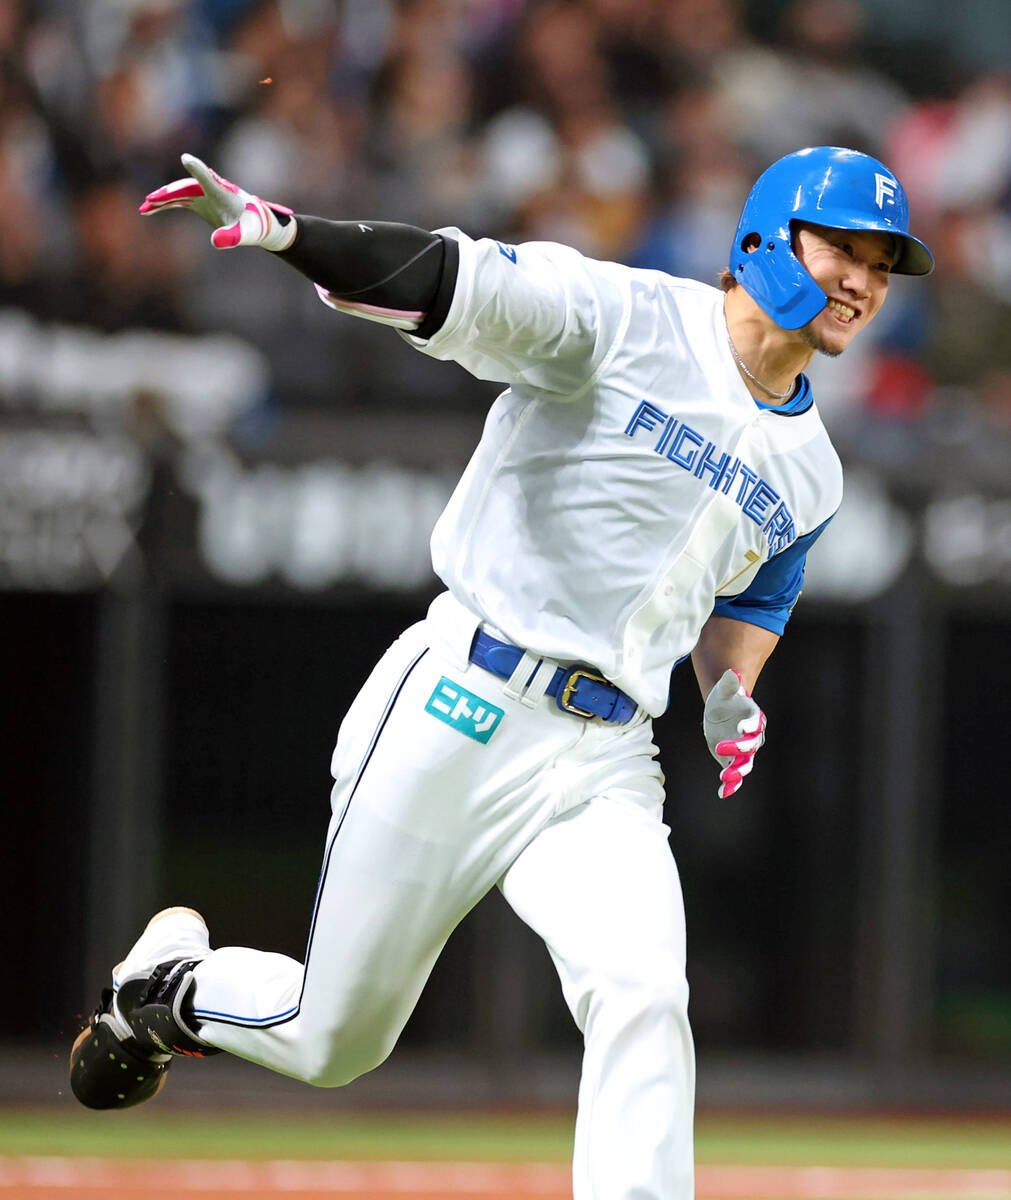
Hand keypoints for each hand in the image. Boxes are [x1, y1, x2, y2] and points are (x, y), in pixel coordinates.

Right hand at [139, 154, 295, 250]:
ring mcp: (203, 193)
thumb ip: (232, 237)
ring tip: (144, 209)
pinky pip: (177, 200)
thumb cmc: (252, 226)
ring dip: (161, 200)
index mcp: (223, 193)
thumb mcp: (244, 234)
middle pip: (185, 188)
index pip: (209, 180)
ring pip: (178, 193)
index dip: (198, 171)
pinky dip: (164, 204)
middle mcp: (211, 189)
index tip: (187, 159)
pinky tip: (149, 210)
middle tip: (151, 201)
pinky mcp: (198, 200)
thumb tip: (215, 242)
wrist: (256, 222)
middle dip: (168, 194)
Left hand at [702, 668, 766, 798]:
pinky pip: (735, 775)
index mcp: (754, 718)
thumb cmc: (725, 698)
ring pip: (745, 764)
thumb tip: (733, 673)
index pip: (756, 724)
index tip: (741, 728)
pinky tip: (722, 793)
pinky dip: (730, 785)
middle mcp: (752, 736)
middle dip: (738, 749)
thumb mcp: (724, 689)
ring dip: (736, 772)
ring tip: (724, 776)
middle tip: (720, 748)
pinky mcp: (733, 760)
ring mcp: (743, 751)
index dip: (750, 726)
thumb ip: (730, 683)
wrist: (721, 710)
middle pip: (750, 746)